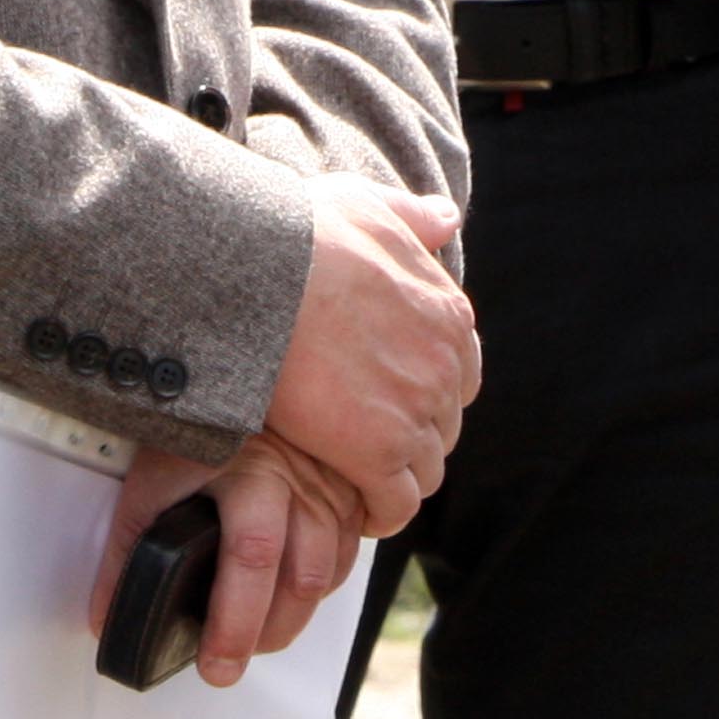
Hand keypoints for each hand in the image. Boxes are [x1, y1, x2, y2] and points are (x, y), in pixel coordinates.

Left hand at [84, 431, 367, 690]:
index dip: (234, 622)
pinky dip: (321, 584)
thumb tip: (107, 614)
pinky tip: (292, 592)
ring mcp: (330, 485)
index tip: (215, 662)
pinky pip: (347, 553)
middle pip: (298, 579)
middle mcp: (298, 482)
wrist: (257, 373)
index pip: (251, 558)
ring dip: (293, 616)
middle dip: (264, 636)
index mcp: (250, 475)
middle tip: (229, 663)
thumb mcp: (154, 475)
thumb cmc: (201, 423)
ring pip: (326, 573)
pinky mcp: (350, 488)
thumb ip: (126, 546)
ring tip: (255, 635)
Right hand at [258, 173, 475, 532]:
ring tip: (359, 480)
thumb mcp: (365, 206)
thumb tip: (445, 219)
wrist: (259, 275)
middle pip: (444, 425)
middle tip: (368, 441)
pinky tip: (356, 509)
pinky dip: (381, 513)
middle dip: (412, 436)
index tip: (390, 399)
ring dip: (397, 478)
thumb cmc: (298, 236)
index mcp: (447, 314)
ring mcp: (413, 412)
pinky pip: (396, 505)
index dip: (424, 391)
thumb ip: (409, 218)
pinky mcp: (376, 453)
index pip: (460, 374)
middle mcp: (442, 367)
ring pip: (425, 470)